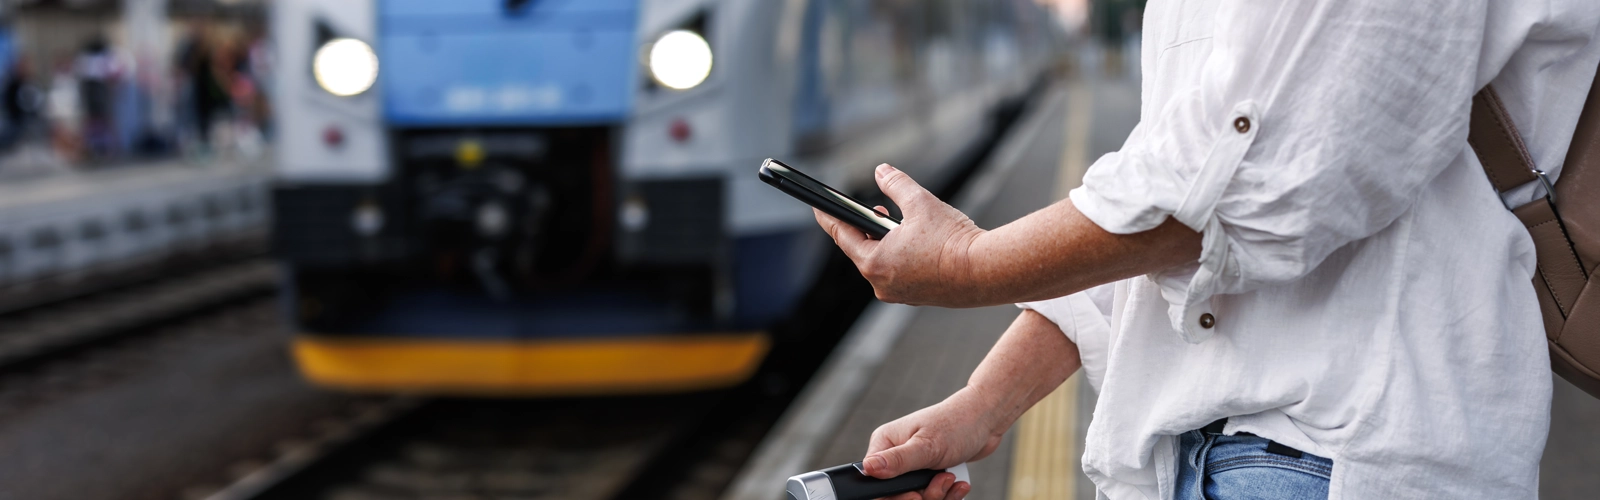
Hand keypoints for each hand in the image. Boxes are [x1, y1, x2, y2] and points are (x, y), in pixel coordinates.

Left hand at [814, 164, 985, 306]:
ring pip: (882, 263)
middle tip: (872, 208)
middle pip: (861, 250)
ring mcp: (900, 295)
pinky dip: (901, 256)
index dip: (828, 217)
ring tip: (895, 221)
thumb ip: (896, 184)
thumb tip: (882, 170)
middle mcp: (882, 284)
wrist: (989, 272)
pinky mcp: (918, 298)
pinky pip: (900, 273)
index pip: (841, 235)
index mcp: (875, 262)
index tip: (817, 205)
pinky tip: (914, 242)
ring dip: (884, 241)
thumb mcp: (920, 202)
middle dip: (864, 227)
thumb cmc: (952, 239)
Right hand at [862, 387, 1003, 499]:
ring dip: (938, 495)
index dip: (893, 495)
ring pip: (917, 497)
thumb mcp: (926, 446)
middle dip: (922, 496)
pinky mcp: (929, 474)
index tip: (915, 495)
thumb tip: (868, 468)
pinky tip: (957, 484)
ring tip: (951, 478)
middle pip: (897, 494)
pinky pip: (932, 496)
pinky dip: (947, 495)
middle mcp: (895, 456)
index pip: (875, 481)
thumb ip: (897, 460)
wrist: (986, 420)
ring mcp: (913, 466)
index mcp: (885, 444)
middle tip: (941, 482)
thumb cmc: (956, 424)